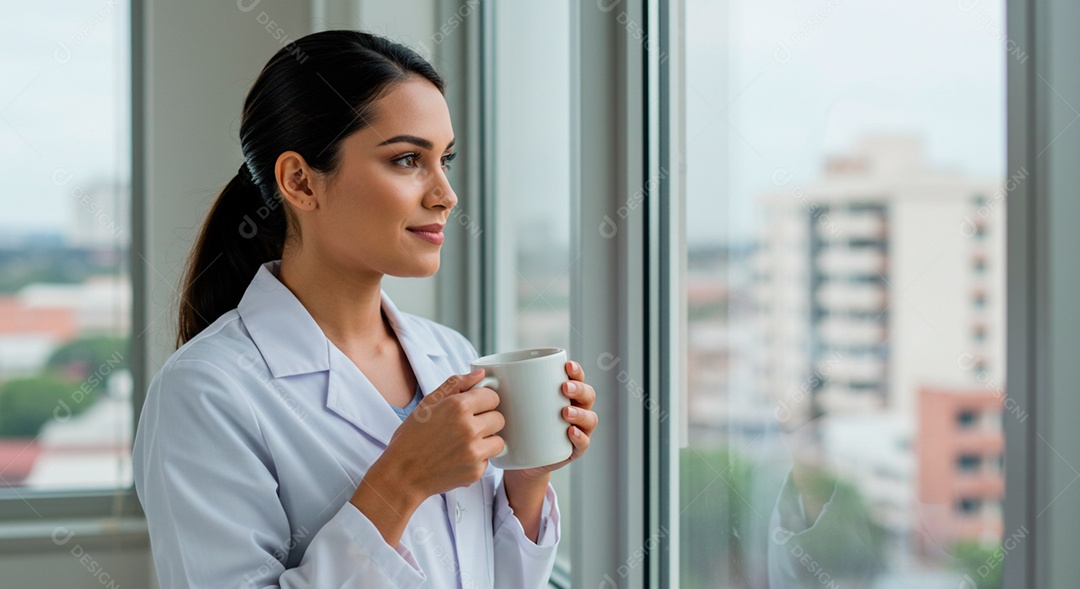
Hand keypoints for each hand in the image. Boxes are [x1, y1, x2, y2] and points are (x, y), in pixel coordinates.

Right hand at [366, 369, 504, 501]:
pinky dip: (478, 460)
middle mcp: (469, 428)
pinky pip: (489, 460)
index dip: (483, 402)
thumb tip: (480, 374)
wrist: (402, 475)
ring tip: (466, 443)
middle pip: (499, 418)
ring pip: (499, 441)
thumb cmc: (411, 438)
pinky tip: (459, 458)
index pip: (493, 397)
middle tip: (468, 427)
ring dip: (487, 441)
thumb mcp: (427, 404)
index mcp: (457, 407)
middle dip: (487, 420)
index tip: (474, 408)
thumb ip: (455, 384)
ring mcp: (473, 452)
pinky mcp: (476, 472)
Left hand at [510, 359, 598, 480]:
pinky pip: (583, 444)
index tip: (566, 365)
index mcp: (563, 394)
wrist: (518, 459)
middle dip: (579, 389)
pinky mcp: (572, 450)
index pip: (576, 377)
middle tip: (564, 388)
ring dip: (581, 414)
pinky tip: (571, 432)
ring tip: (565, 412)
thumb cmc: (514, 425)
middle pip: (587, 395)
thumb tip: (480, 373)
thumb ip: (500, 389)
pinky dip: (581, 438)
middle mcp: (574, 409)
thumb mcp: (509, 405)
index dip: (576, 370)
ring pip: (590, 419)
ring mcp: (577, 430)